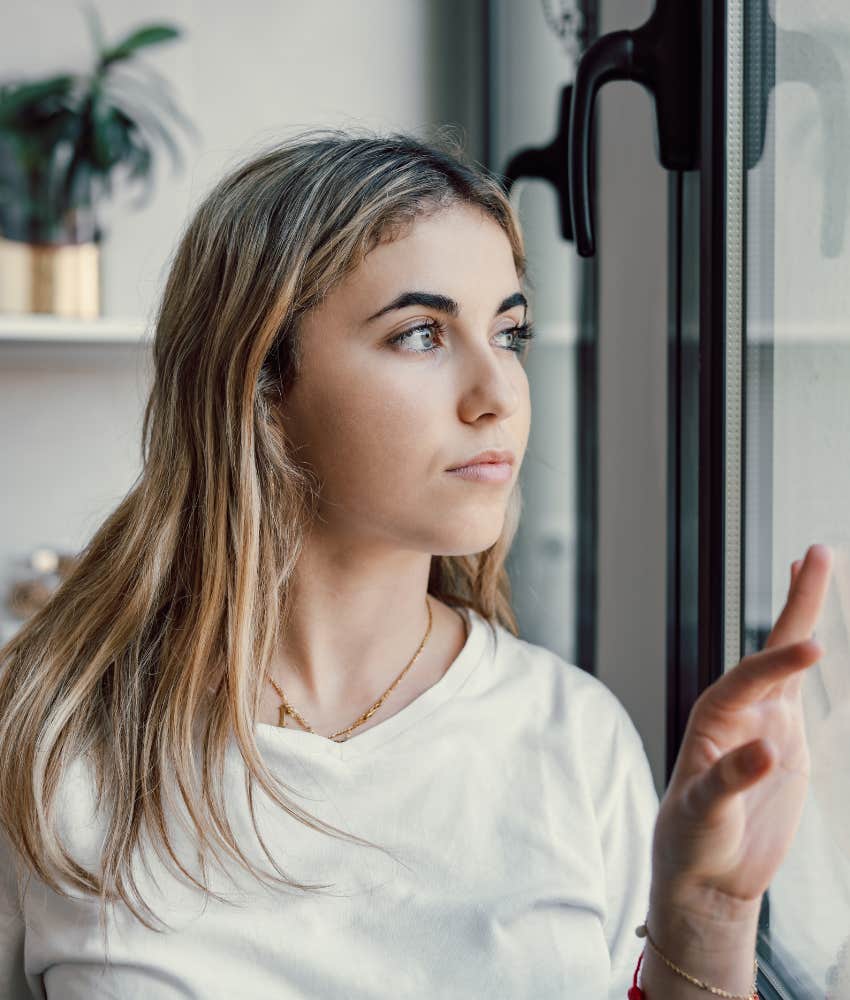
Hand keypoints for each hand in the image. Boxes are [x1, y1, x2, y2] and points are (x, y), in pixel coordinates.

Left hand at [651, 542, 833, 919]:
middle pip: (770, 648)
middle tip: (818, 553)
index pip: (749, 678)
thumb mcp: (704, 814)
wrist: (706, 873)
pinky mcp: (786, 740)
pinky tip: (816, 633)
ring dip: (802, 616)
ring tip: (815, 567)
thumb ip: (730, 781)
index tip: (814, 648)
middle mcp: (739, 710)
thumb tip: (766, 750)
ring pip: (788, 660)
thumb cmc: (692, 840)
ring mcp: (765, 720)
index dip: (779, 662)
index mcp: (713, 719)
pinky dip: (808, 657)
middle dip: (795, 603)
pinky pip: (801, 689)